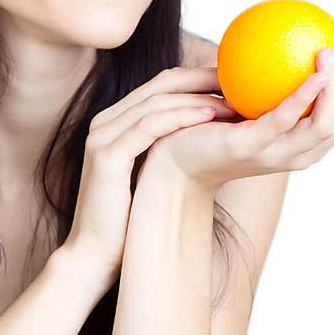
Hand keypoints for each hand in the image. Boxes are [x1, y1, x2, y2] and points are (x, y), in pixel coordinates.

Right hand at [62, 66, 238, 290]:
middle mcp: (105, 123)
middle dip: (202, 78)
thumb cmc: (127, 223)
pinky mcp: (106, 156)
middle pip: (160, 85)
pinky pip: (149, 126)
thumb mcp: (152, 176)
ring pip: (157, 102)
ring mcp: (102, 137)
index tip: (235, 80)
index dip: (198, 77)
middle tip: (240, 78)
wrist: (93, 257)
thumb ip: (169, 152)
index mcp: (115, 123)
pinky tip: (210, 115)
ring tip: (233, 100)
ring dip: (198, 98)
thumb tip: (212, 139)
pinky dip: (181, 117)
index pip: (161, 86)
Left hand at [143, 20, 333, 190]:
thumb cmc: (209, 125)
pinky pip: (286, 119)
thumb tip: (281, 26)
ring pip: (328, 123)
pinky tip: (314, 70)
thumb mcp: (247, 97)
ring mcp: (280, 153)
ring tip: (330, 50)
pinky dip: (305, 95)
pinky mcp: (254, 148)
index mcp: (308, 138)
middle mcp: (304, 151)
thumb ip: (269, 75)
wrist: (174, 160)